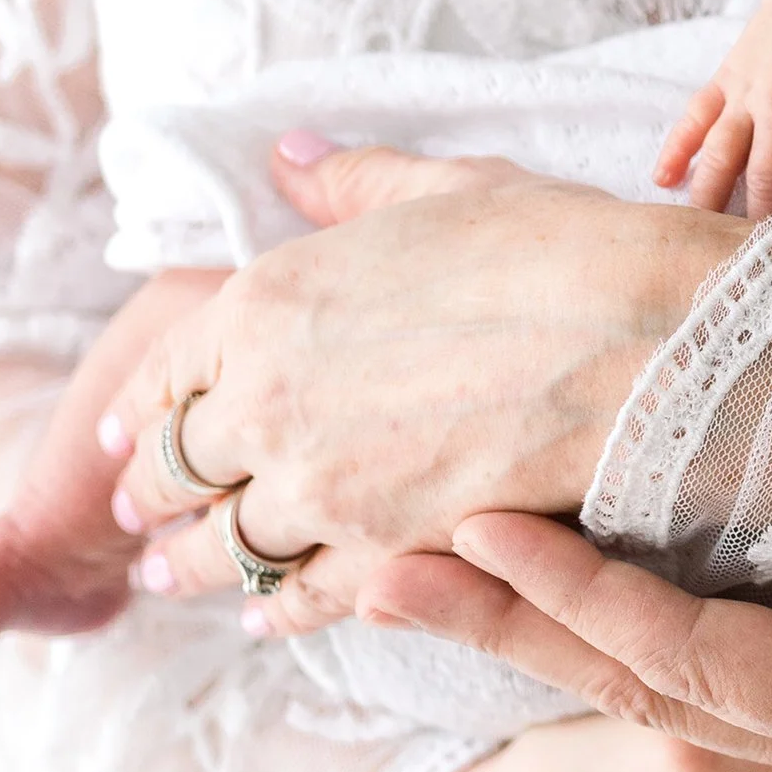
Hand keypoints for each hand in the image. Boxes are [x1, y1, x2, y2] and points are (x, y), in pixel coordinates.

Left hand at [101, 138, 751, 635]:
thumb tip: (288, 156)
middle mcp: (266, 403)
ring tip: (172, 574)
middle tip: (135, 516)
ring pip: (221, 545)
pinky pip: (300, 597)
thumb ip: (352, 182)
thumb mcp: (441, 188)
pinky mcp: (384, 555)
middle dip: (151, 495)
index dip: (144, 409)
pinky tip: (259, 615)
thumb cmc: (556, 248)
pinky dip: (271, 610)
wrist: (640, 337)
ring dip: (191, 563)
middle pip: (177, 469)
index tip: (131, 435)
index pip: (167, 371)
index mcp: (265, 303)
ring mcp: (320, 490)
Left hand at [363, 412, 771, 771]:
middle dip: (511, 628)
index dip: (576, 592)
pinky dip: (645, 645)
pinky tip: (610, 607)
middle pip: (643, 687)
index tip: (470, 532)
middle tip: (380, 564)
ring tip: (462, 575)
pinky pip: (735, 691)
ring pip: (678, 694)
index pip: (691, 656)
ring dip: (560, 639)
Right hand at [653, 0, 771, 220]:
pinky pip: (694, 118)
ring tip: (700, 239)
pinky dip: (676, 150)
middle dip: (759, 222)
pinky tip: (663, 182)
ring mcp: (747, 92)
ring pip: (722, 154)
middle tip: (752, 261)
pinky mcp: (724, 79)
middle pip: (764, 175)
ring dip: (711, 199)